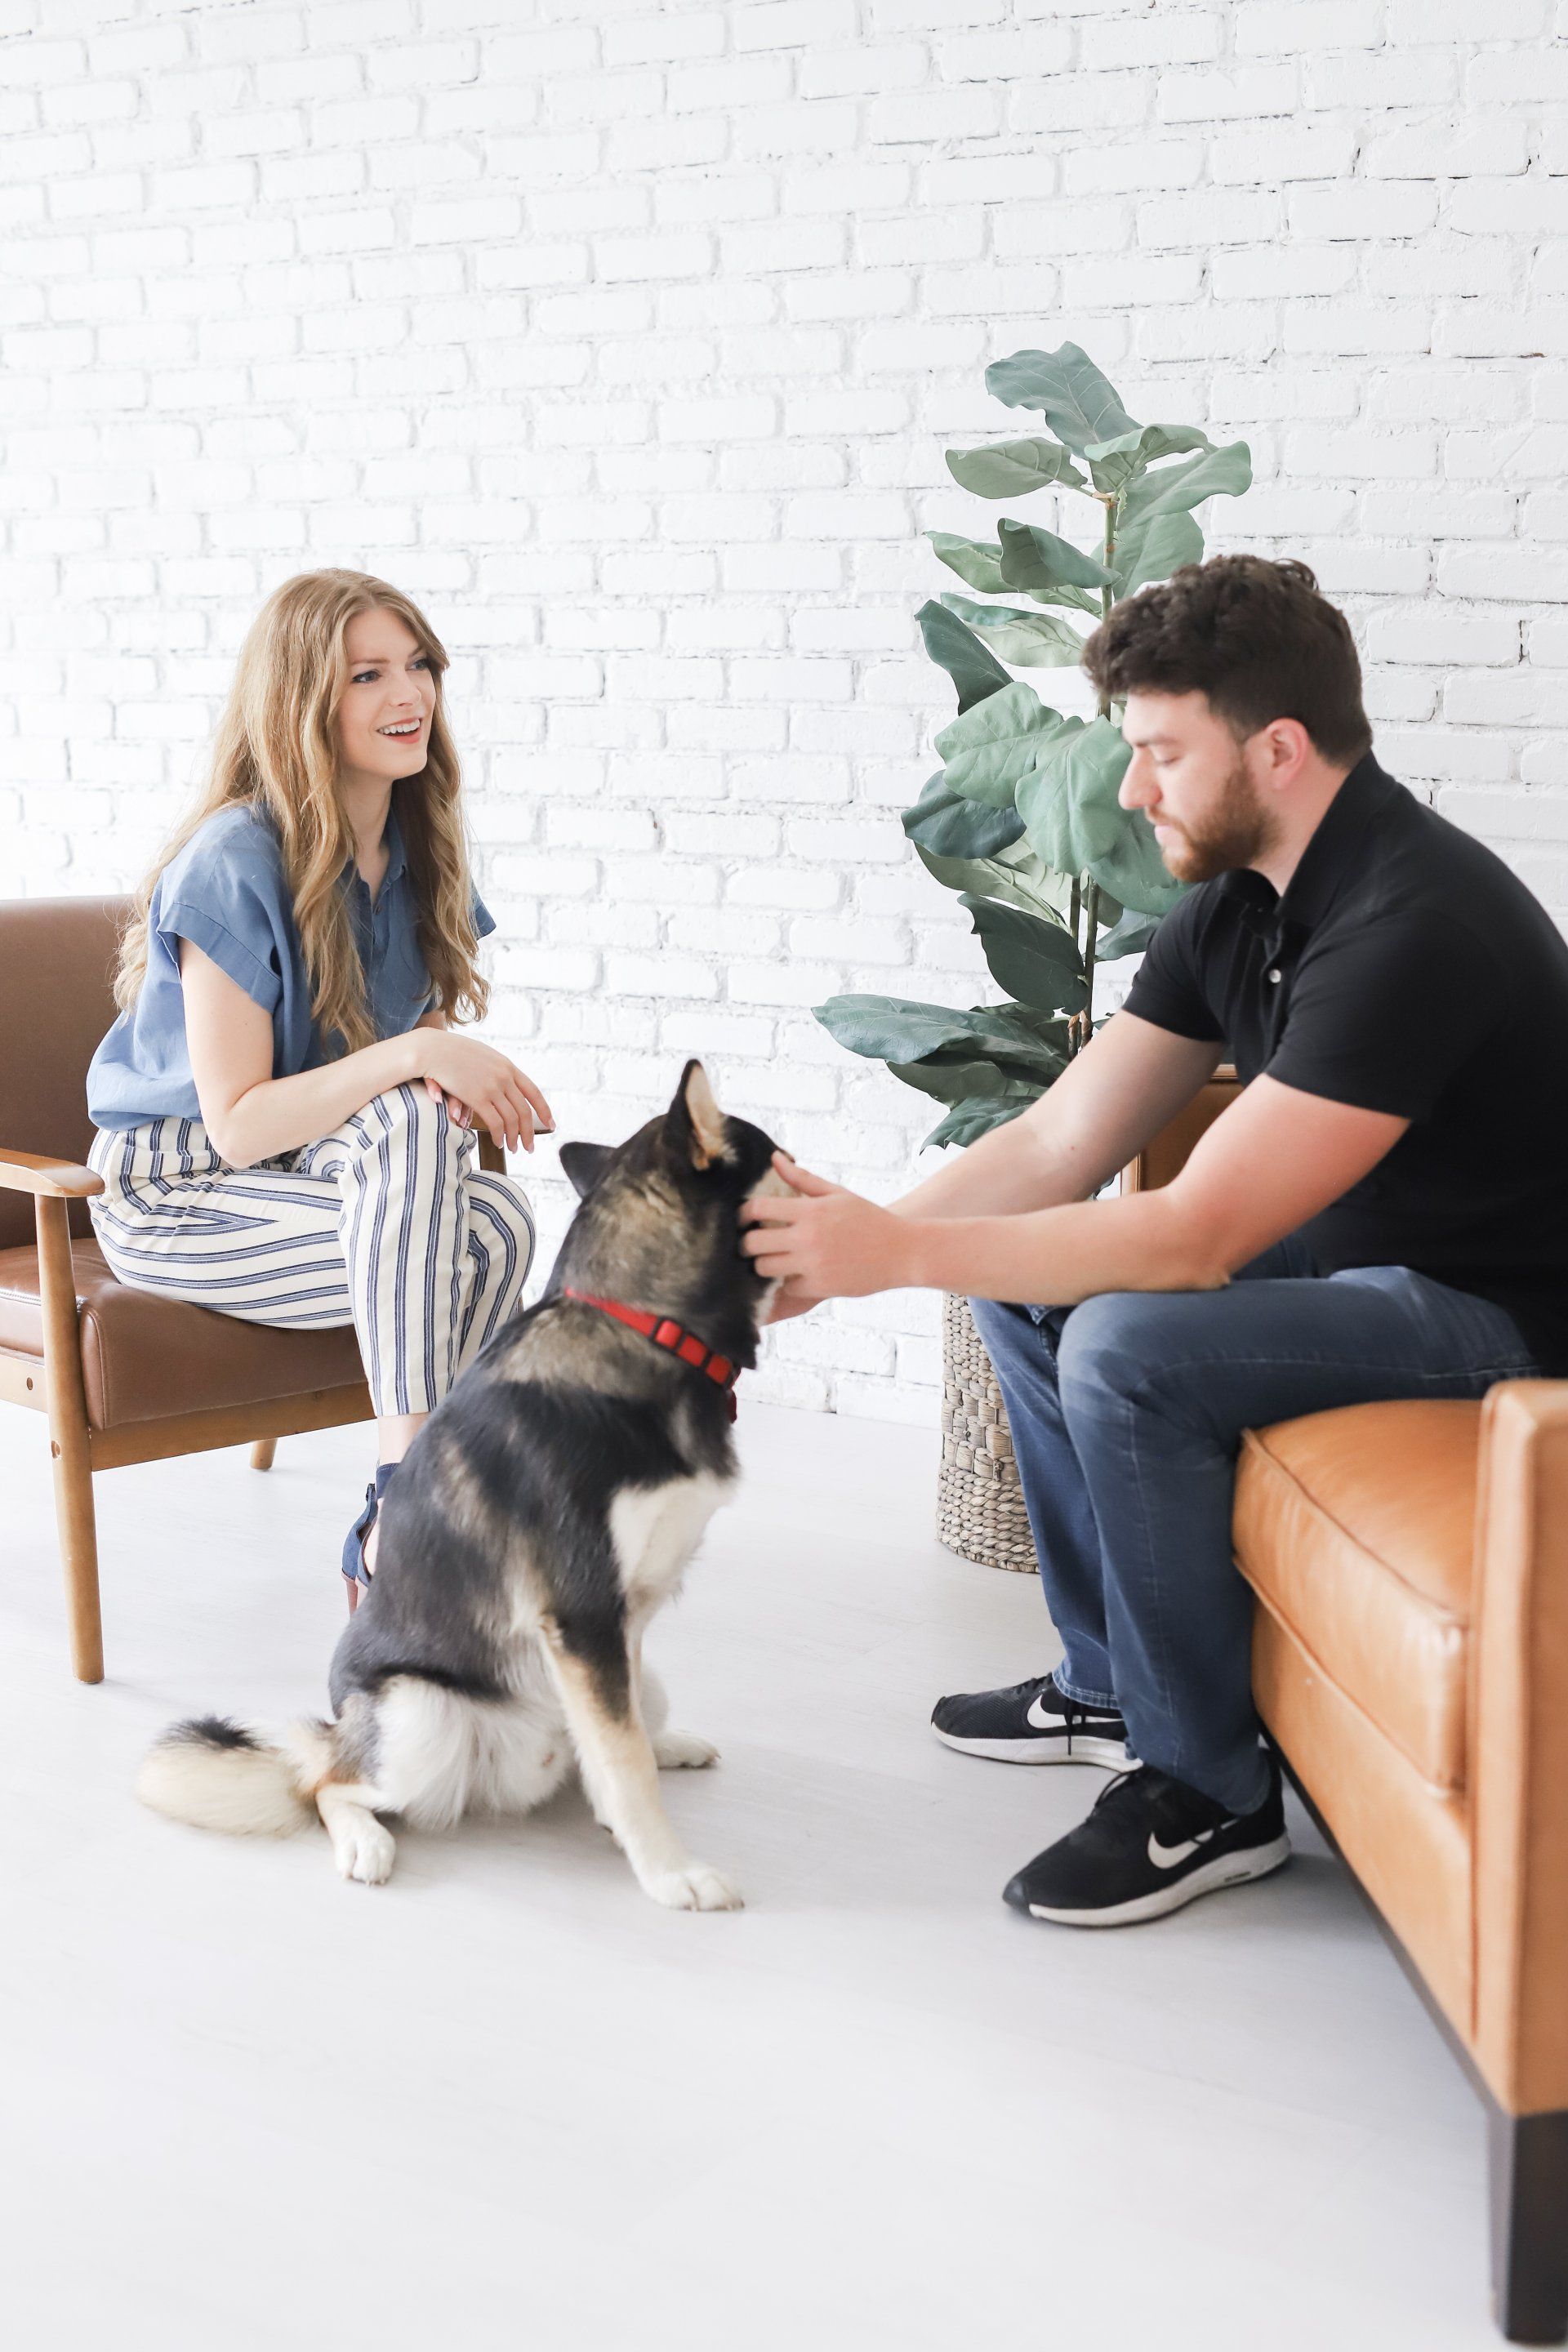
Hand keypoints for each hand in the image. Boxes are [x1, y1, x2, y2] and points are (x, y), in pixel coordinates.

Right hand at [417, 1032, 553, 1154]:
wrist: (433, 1049)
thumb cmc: (453, 1053)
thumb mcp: (482, 1056)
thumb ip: (495, 1070)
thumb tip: (503, 1084)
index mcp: (507, 1066)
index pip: (533, 1092)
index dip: (544, 1110)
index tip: (551, 1124)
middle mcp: (504, 1077)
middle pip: (524, 1110)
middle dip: (530, 1132)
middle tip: (530, 1147)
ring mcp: (492, 1087)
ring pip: (512, 1119)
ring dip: (514, 1138)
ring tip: (514, 1149)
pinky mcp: (478, 1097)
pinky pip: (495, 1123)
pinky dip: (499, 1136)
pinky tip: (498, 1143)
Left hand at [739, 1152, 911, 1300]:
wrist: (903, 1251)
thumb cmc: (869, 1218)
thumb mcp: (837, 1194)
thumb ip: (802, 1179)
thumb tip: (774, 1158)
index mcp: (811, 1210)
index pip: (758, 1209)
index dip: (743, 1214)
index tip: (743, 1219)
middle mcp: (808, 1237)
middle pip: (753, 1243)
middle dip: (746, 1244)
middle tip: (750, 1244)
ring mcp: (813, 1264)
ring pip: (764, 1268)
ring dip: (763, 1265)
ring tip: (769, 1260)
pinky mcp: (820, 1286)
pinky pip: (786, 1287)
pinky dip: (786, 1282)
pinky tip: (793, 1274)